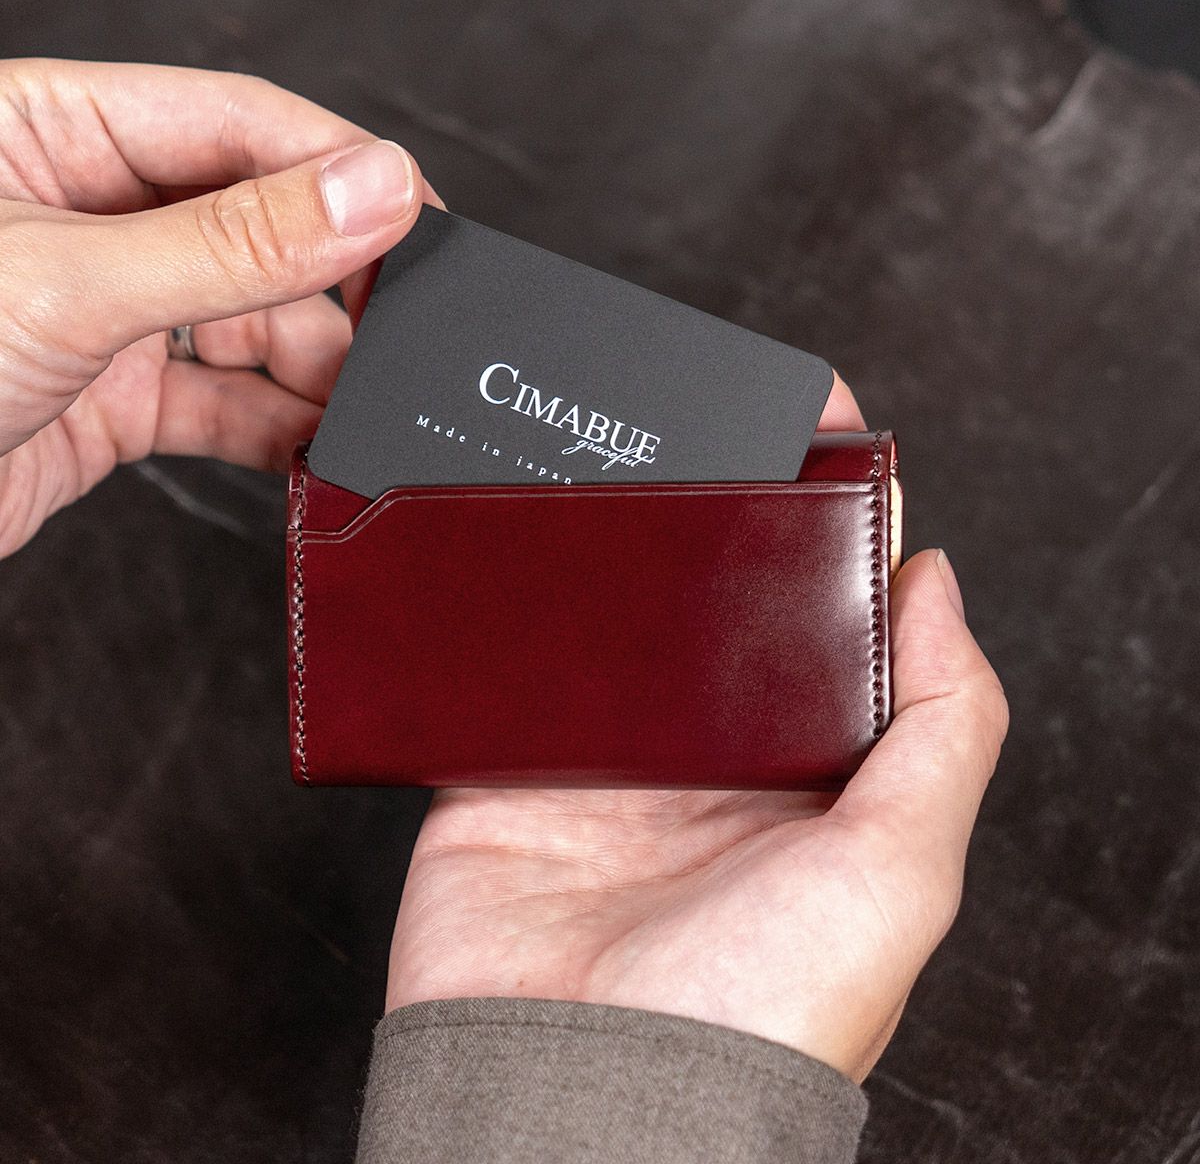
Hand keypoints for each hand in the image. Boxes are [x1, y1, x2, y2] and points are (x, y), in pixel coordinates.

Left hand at [0, 58, 441, 558]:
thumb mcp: (73, 281)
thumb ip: (236, 241)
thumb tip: (371, 191)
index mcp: (59, 130)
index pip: (241, 126)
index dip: (343, 170)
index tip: (423, 222)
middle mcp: (93, 216)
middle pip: (262, 233)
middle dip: (334, 294)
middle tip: (394, 343)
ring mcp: (110, 312)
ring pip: (254, 327)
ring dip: (315, 375)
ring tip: (357, 413)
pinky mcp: (119, 400)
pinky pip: (227, 405)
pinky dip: (278, 432)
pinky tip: (314, 452)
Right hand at [385, 381, 1008, 1082]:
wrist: (577, 1095)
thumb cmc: (753, 1009)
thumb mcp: (897, 871)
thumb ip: (944, 727)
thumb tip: (938, 578)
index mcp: (807, 770)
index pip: (830, 619)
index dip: (831, 526)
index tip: (815, 436)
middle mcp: (710, 758)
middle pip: (713, 605)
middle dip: (712, 520)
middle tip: (699, 425)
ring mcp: (609, 759)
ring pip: (612, 620)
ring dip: (611, 552)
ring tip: (608, 463)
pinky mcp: (512, 769)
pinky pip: (511, 667)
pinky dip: (511, 609)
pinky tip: (514, 545)